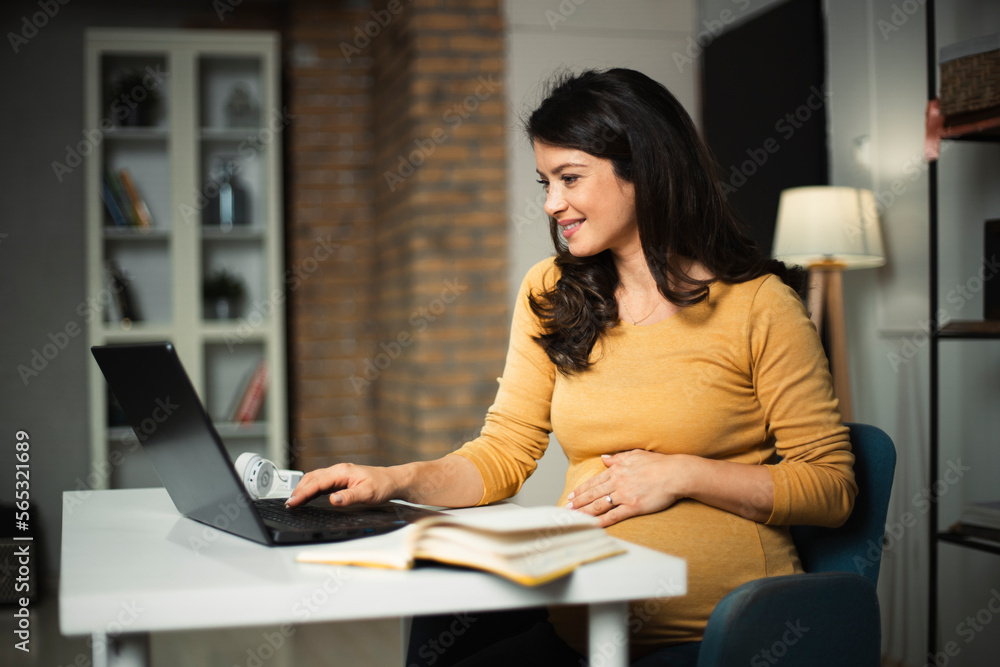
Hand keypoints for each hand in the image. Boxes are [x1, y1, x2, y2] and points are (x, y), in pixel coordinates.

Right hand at [285, 462, 399, 507]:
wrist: (394, 480)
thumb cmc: (383, 485)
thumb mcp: (367, 494)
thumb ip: (349, 497)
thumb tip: (332, 500)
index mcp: (342, 472)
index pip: (317, 482)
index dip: (302, 493)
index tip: (292, 502)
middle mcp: (339, 470)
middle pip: (312, 478)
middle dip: (298, 490)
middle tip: (289, 503)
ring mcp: (339, 474)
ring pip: (315, 478)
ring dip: (303, 488)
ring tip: (294, 500)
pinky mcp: (342, 478)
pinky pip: (322, 481)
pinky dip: (311, 488)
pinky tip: (308, 495)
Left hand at [565, 450, 692, 527]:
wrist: (675, 474)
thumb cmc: (658, 464)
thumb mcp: (635, 455)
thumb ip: (617, 458)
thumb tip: (604, 458)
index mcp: (616, 471)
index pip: (594, 482)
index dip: (581, 490)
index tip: (572, 495)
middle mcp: (617, 483)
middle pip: (592, 494)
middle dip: (577, 502)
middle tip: (566, 508)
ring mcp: (624, 495)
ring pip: (598, 505)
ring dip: (584, 512)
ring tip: (574, 517)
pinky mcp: (633, 507)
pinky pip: (613, 516)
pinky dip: (601, 521)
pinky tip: (592, 525)